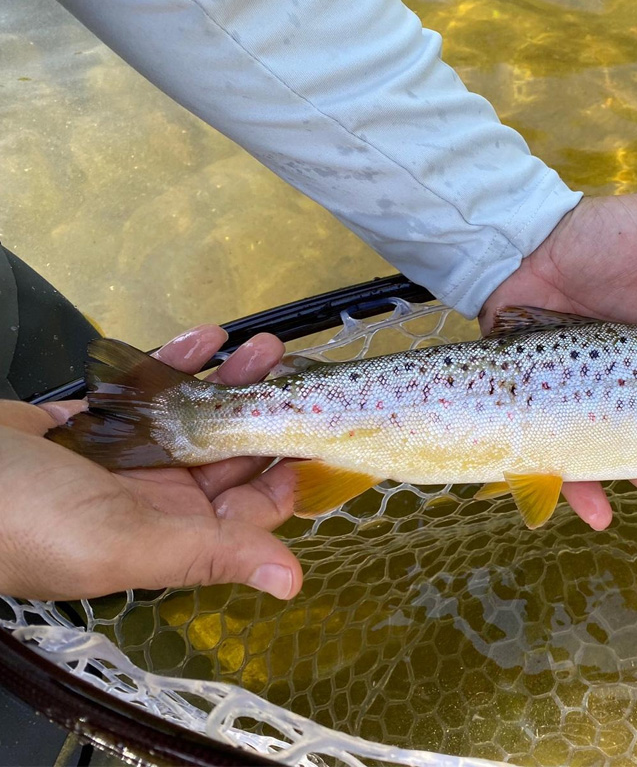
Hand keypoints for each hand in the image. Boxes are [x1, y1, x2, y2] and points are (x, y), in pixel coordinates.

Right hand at [0, 326, 300, 600]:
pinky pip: (144, 390)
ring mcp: (120, 459)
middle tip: (298, 370)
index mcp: (169, 536)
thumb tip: (292, 583)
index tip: (320, 431)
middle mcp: (152, 501)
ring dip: (230, 382)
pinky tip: (205, 338)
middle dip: (267, 414)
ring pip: (193, 419)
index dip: (287, 474)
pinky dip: (174, 364)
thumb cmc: (20, 519)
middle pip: (229, 458)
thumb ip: (212, 555)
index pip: (251, 511)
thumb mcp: (124, 544)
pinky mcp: (89, 422)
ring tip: (264, 347)